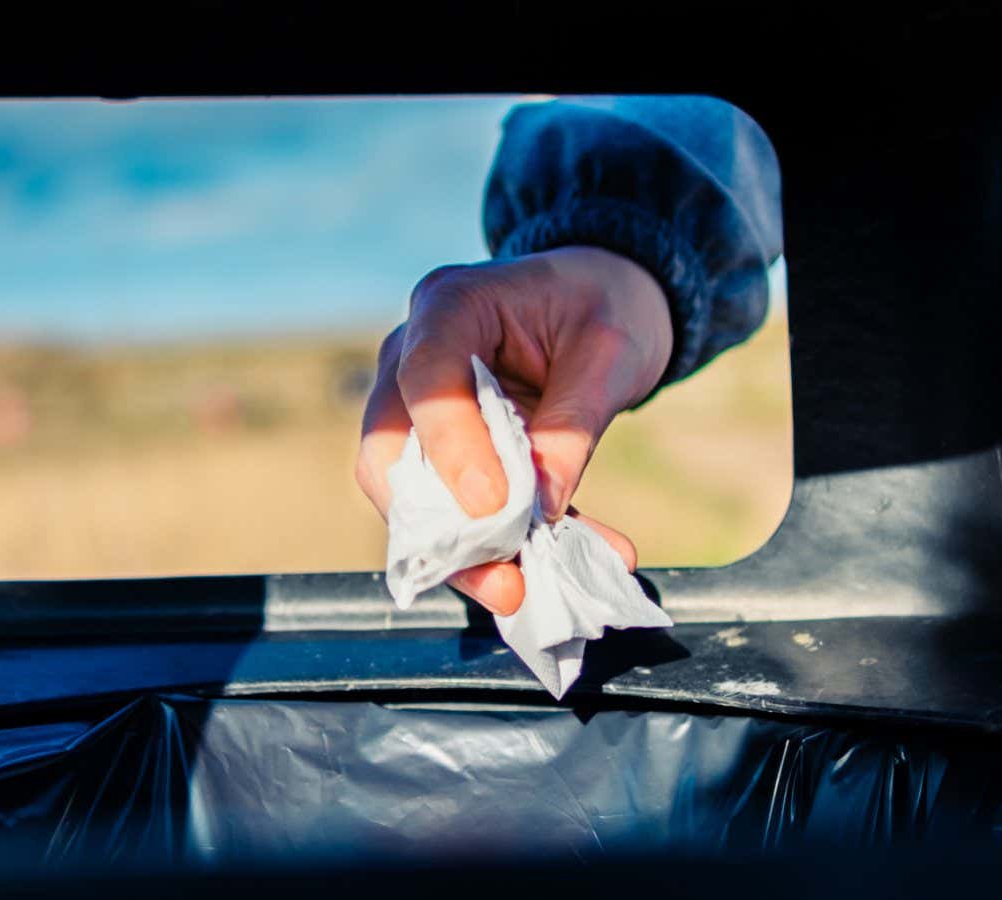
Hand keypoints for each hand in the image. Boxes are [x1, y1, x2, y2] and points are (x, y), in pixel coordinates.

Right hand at [356, 245, 672, 615]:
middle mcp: (413, 356)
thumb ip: (572, 425)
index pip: (427, 378)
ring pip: (410, 495)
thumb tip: (543, 507)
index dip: (452, 448)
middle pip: (391, 451)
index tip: (496, 507)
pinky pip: (451, 509)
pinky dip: (497, 548)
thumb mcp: (610, 354)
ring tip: (522, 590)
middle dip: (440, 525)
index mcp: (451, 305)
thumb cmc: (604, 306)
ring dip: (464, 553)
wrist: (605, 299)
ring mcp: (417, 406)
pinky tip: (549, 570)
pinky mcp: (443, 450)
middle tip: (503, 576)